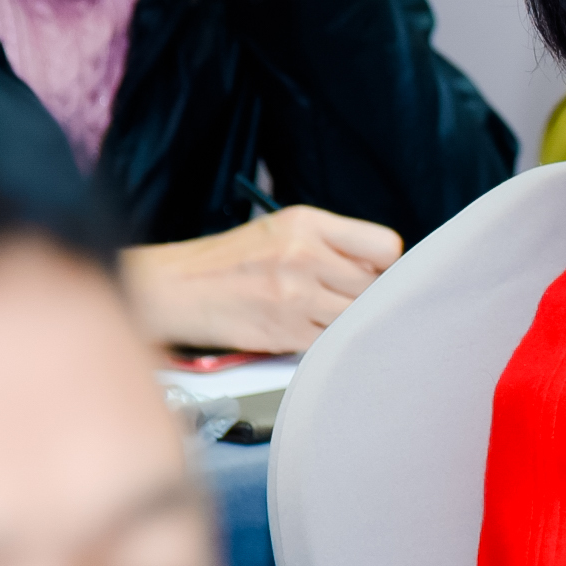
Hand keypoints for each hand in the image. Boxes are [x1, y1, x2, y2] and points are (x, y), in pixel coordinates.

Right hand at [122, 205, 404, 352]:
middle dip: (368, 294)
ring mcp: (296, 297)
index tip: (378, 272)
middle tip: (346, 296)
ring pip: (356, 316)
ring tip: (324, 311)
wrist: (178, 289)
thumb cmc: (231, 260)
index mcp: (308, 224)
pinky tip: (306, 327)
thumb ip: (332, 242)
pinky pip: (330, 340)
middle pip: (375, 286)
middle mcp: (305, 256)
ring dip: (348, 319)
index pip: (384, 247)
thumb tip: (382, 266)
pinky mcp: (286, 332)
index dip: (388, 265)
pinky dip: (325, 339)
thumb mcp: (283, 230)